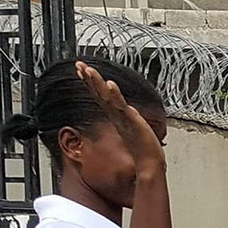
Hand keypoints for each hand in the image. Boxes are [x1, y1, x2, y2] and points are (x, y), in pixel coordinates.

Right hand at [76, 61, 163, 180]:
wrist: (149, 163)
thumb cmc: (143, 148)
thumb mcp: (133, 127)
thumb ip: (129, 118)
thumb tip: (131, 112)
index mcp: (116, 115)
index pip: (100, 95)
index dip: (91, 82)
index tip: (83, 70)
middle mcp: (116, 115)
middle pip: (99, 93)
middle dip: (89, 78)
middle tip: (78, 65)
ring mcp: (122, 118)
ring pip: (106, 97)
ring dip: (97, 83)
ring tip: (88, 70)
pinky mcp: (131, 121)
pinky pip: (121, 106)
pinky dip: (115, 95)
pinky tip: (109, 84)